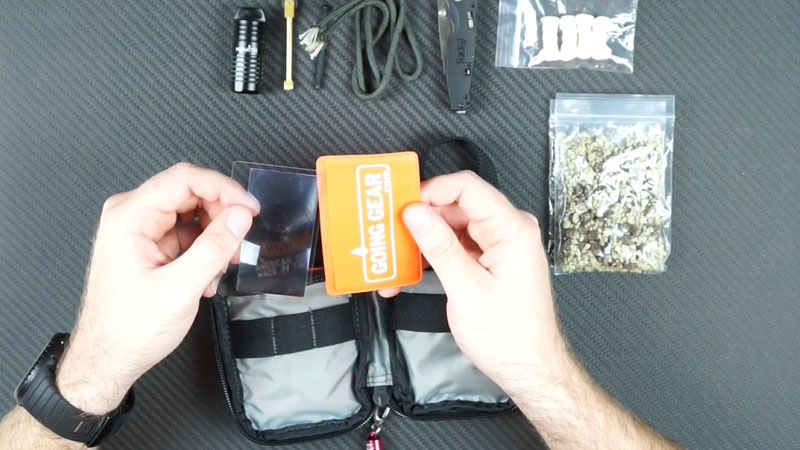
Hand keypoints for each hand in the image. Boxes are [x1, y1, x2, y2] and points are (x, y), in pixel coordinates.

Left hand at [56, 163, 259, 414]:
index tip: (250, 208)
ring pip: (192, 214)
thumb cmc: (130, 329)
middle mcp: (131, 216)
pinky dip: (205, 250)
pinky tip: (209, 277)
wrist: (108, 359)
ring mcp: (140, 231)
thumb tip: (240, 217)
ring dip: (215, 236)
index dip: (223, 189)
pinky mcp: (149, 246)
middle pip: (189, 193)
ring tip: (225, 265)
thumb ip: (214, 248)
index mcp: (129, 217)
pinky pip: (186, 234)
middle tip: (243, 237)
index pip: (184, 180)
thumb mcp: (180, 288)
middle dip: (221, 215)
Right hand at [380, 171, 566, 393]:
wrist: (528, 367)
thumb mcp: (466, 290)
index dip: (431, 191)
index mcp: (512, 229)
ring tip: (396, 255)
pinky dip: (433, 254)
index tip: (403, 205)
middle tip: (391, 230)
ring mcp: (499, 244)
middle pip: (456, 205)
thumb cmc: (510, 337)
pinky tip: (410, 268)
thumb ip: (439, 247)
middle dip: (421, 217)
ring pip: (452, 225)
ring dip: (423, 238)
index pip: (467, 187)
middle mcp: (508, 230)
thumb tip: (416, 213)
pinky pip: (456, 244)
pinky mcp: (489, 258)